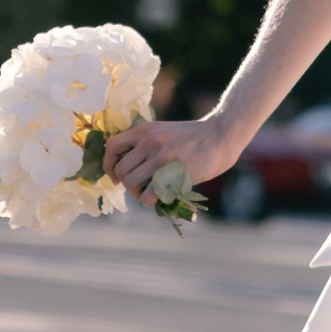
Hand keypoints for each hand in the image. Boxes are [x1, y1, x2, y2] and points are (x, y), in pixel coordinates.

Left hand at [103, 112, 242, 208]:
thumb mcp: (164, 132)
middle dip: (128, 184)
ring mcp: (161, 157)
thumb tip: (124, 169)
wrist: (221, 135)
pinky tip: (163, 196)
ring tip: (152, 192)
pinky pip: (147, 196)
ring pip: (131, 184)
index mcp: (145, 130)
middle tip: (142, 187)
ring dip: (139, 194)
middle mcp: (149, 142)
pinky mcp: (173, 173)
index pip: (111, 147)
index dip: (109, 165)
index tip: (117, 176)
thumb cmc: (193, 138)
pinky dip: (151, 201)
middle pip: (120, 171)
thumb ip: (145, 144)